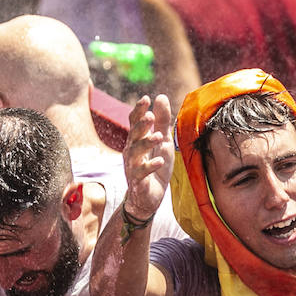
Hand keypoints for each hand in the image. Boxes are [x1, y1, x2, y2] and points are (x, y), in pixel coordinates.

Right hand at [123, 94, 172, 220]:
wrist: (148, 198)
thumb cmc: (155, 168)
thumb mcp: (163, 143)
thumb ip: (162, 122)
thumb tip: (160, 96)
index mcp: (137, 140)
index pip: (134, 122)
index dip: (139, 110)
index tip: (146, 99)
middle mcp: (131, 152)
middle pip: (133, 135)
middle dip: (141, 125)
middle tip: (150, 116)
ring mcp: (133, 167)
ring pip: (135, 153)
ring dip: (146, 143)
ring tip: (159, 137)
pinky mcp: (138, 182)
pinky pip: (141, 173)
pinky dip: (150, 166)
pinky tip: (159, 161)